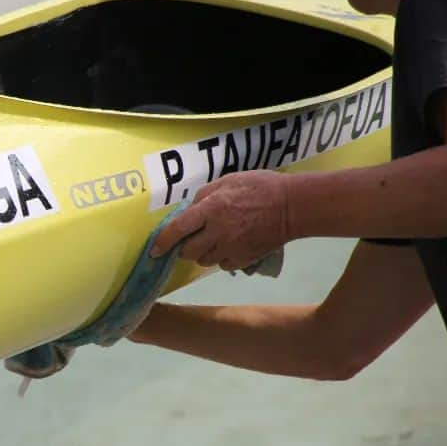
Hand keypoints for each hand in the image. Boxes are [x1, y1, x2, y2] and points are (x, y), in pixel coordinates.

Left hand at [149, 169, 292, 271]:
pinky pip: (222, 265)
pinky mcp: (244, 259)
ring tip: (213, 240)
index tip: (154, 251)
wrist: (292, 206)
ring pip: (203, 260)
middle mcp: (218, 231)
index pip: (178, 229)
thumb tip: (189, 209)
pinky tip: (229, 246)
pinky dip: (221, 258)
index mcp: (211, 209)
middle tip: (191, 238)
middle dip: (184, 247)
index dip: (163, 241)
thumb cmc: (260, 187)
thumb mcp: (229, 180)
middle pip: (188, 251)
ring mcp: (231, 248)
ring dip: (202, 253)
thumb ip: (205, 194)